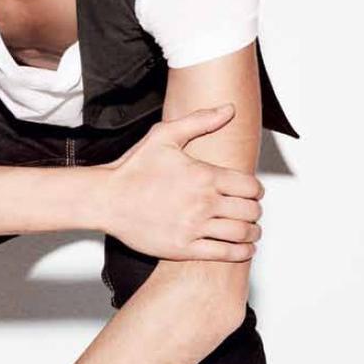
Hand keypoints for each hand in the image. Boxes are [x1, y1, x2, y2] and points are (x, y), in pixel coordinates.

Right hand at [101, 104, 263, 260]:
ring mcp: (194, 227)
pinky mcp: (183, 248)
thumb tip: (229, 109)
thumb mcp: (164, 135)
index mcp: (204, 176)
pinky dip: (240, 252)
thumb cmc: (133, 169)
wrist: (106, 199)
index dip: (256, 190)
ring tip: (251, 231)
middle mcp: (203, 202)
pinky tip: (242, 248)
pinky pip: (224, 254)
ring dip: (252, 232)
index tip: (252, 193)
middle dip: (255, 211)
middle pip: (250, 211)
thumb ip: (200, 120)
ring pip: (241, 234)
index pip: (250, 187)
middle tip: (251, 211)